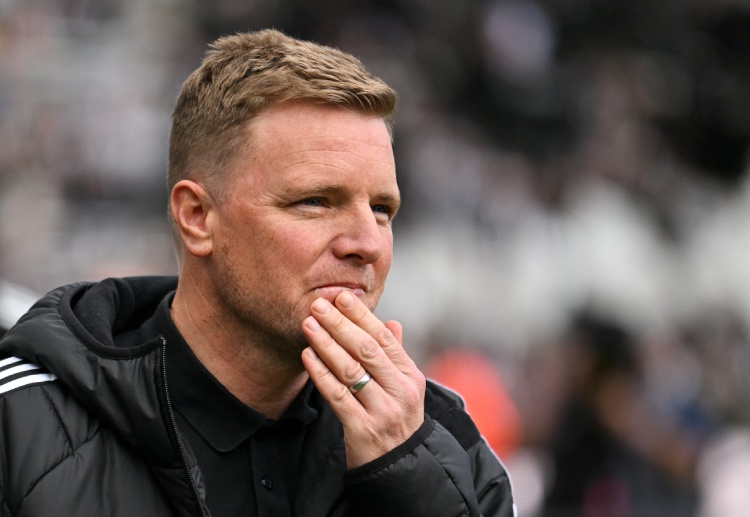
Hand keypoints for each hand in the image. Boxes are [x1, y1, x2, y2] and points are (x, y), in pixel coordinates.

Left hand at [300, 290, 425, 467]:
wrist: (398, 469)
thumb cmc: (397, 421)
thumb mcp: (404, 388)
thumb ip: (395, 355)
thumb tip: (391, 322)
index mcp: (410, 377)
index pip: (384, 338)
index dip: (362, 315)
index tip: (341, 296)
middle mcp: (400, 392)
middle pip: (366, 350)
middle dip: (340, 324)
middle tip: (318, 304)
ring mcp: (383, 411)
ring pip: (350, 370)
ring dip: (326, 344)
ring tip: (308, 324)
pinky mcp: (362, 430)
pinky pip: (337, 396)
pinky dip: (320, 373)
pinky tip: (307, 356)